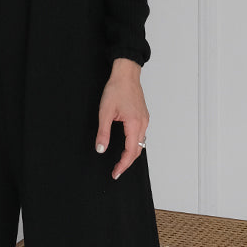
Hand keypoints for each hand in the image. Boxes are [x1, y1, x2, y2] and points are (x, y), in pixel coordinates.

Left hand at [95, 59, 148, 179]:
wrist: (126, 74)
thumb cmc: (116, 89)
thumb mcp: (105, 112)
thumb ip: (103, 133)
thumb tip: (101, 149)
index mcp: (134, 124)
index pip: (130, 152)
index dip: (123, 165)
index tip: (116, 173)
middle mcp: (143, 123)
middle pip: (138, 150)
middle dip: (127, 163)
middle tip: (117, 170)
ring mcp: (145, 120)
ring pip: (141, 143)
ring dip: (131, 154)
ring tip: (120, 161)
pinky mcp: (143, 116)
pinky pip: (141, 135)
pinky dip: (134, 144)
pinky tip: (127, 145)